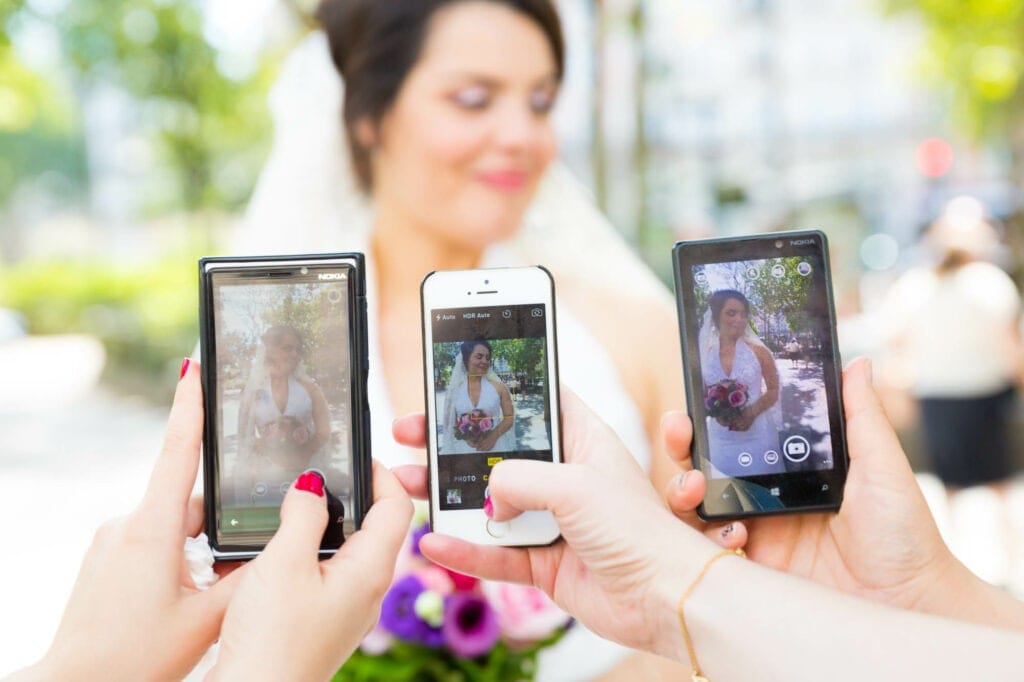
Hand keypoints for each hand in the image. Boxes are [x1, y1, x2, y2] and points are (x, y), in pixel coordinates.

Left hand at [16, 361, 240, 679]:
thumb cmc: (134, 660)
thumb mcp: (207, 619)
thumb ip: (249, 575)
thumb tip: (280, 547)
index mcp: (151, 531)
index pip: (176, 451)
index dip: (190, 404)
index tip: (195, 364)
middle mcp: (127, 525)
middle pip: (189, 500)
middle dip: (218, 523)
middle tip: (229, 564)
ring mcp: (112, 540)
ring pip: (174, 525)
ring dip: (197, 548)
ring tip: (198, 599)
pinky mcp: (105, 558)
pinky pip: (153, 541)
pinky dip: (176, 559)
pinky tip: (178, 599)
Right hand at [209, 462, 411, 680]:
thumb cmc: (272, 642)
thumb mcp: (284, 564)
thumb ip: (302, 516)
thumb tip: (312, 484)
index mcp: (370, 571)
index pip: (397, 508)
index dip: (382, 473)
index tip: (356, 452)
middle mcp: (367, 590)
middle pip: (376, 526)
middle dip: (354, 493)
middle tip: (324, 469)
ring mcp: (347, 609)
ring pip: (349, 550)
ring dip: (329, 521)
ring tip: (297, 499)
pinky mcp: (324, 621)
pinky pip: (328, 573)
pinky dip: (312, 550)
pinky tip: (280, 546)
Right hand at [390, 390, 725, 658]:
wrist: (665, 598)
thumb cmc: (638, 530)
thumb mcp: (574, 484)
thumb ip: (518, 478)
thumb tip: (489, 497)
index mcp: (582, 441)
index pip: (536, 403)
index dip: (498, 391)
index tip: (458, 383)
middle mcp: (564, 478)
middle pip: (498, 452)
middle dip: (453, 444)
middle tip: (413, 432)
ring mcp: (552, 521)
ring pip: (487, 503)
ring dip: (446, 495)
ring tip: (405, 484)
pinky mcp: (543, 562)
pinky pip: (494, 553)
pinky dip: (463, 549)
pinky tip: (432, 541)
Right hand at [665, 358, 961, 613]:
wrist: (907, 602)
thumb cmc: (903, 534)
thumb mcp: (882, 467)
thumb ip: (862, 415)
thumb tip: (858, 362)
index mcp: (792, 466)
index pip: (740, 432)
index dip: (713, 413)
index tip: (699, 393)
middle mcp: (765, 495)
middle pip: (704, 463)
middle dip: (680, 443)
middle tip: (678, 428)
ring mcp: (754, 531)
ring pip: (695, 504)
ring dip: (681, 489)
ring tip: (694, 485)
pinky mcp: (749, 568)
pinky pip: (707, 548)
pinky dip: (707, 535)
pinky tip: (734, 532)